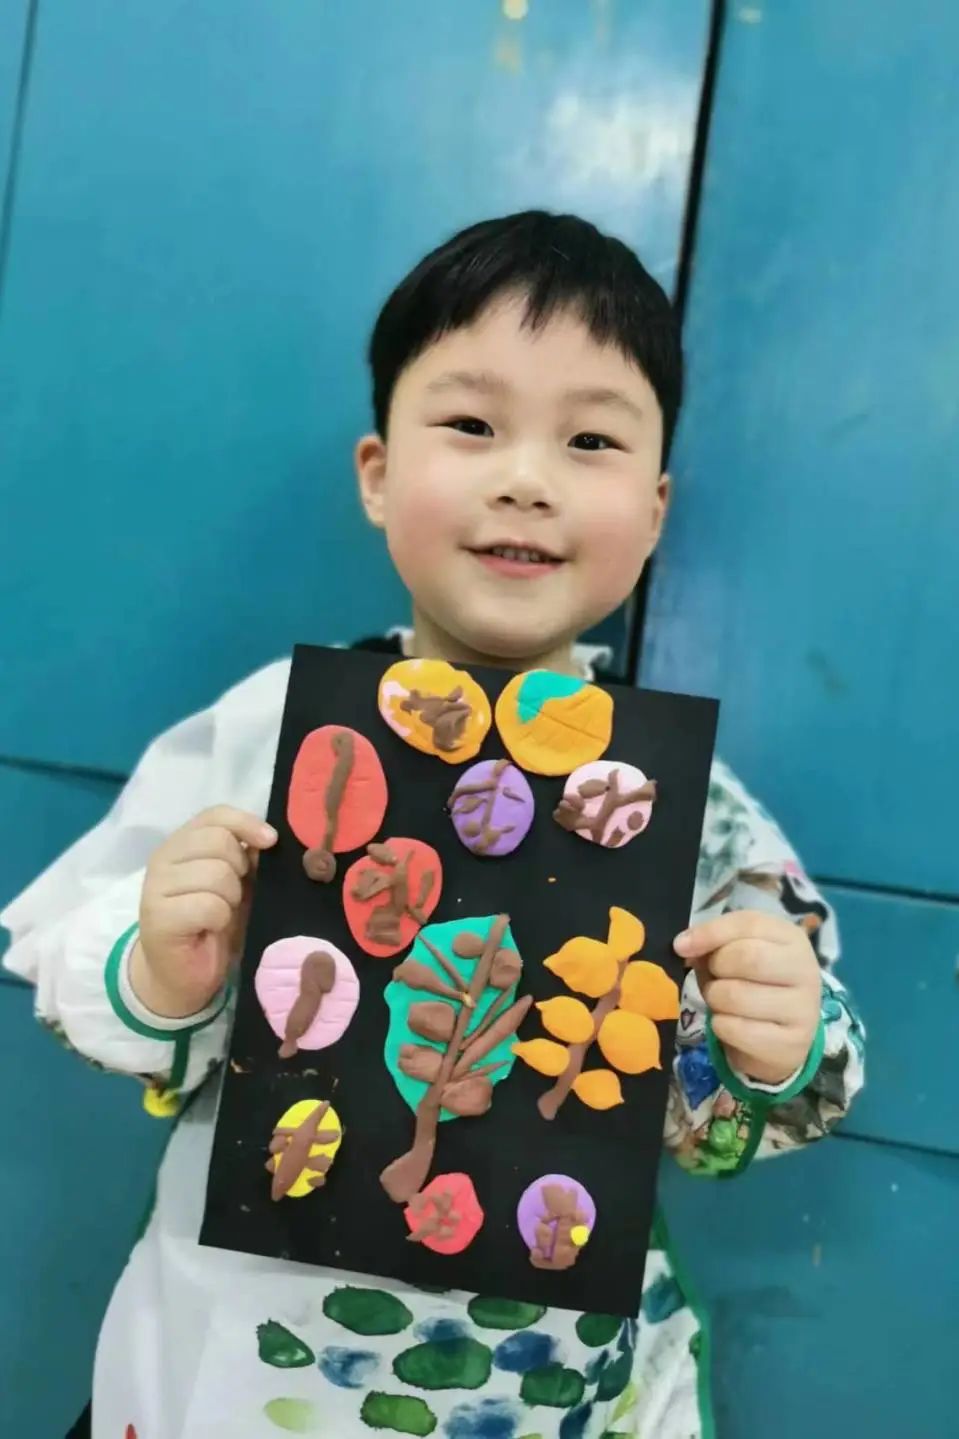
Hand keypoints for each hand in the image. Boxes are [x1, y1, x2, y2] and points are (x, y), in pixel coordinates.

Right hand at [132, 806, 277, 1018]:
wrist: (184, 974)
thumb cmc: (214, 923)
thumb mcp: (237, 883)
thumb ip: (247, 856)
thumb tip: (268, 839)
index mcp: (182, 843)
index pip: (215, 815)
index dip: (246, 824)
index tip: (269, 842)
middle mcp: (163, 858)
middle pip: (219, 842)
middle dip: (239, 869)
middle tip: (234, 894)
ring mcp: (155, 886)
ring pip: (216, 874)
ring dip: (230, 898)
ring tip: (220, 914)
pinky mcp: (158, 916)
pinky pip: (209, 905)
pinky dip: (219, 919)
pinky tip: (209, 929)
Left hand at [674, 911, 820, 1085]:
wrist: (777, 1038)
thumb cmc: (752, 985)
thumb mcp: (736, 956)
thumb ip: (714, 943)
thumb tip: (684, 945)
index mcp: (791, 938)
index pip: (750, 923)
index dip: (710, 933)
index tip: (681, 946)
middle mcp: (805, 970)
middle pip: (749, 958)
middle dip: (716, 968)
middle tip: (713, 977)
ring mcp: (803, 1009)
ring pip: (737, 996)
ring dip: (715, 999)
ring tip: (721, 1001)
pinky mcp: (792, 1043)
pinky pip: (736, 1030)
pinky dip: (720, 1026)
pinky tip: (730, 1024)